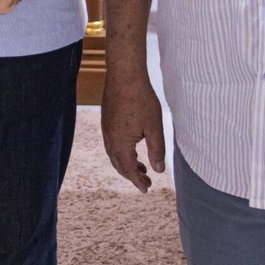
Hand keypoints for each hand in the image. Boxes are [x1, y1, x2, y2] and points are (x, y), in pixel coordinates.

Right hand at [102, 70, 165, 191]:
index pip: (129, 169)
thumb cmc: (141, 99)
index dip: (137, 181)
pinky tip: (132, 148)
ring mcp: (106, 129)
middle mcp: (110, 138)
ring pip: (114, 154)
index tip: (146, 189)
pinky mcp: (106, 120)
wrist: (125, 75)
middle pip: (119, 164)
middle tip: (145, 181)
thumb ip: (156, 151)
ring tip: (141, 168)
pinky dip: (122, 152)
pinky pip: (112, 143)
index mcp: (120, 143)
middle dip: (132, 175)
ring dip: (127, 163)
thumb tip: (158, 170)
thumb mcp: (154, 127)